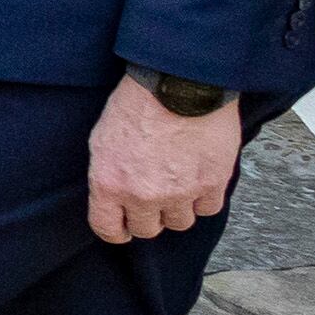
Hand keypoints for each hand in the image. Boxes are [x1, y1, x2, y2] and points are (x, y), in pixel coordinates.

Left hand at [88, 74, 242, 244]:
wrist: (179, 83)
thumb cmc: (139, 103)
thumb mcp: (102, 139)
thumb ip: (108, 174)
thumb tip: (113, 195)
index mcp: (109, 184)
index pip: (108, 228)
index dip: (116, 231)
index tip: (122, 229)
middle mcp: (143, 195)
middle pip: (147, 229)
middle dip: (148, 217)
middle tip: (153, 201)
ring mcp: (179, 193)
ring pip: (179, 222)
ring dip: (178, 208)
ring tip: (178, 185)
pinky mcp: (211, 184)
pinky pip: (207, 209)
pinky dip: (204, 199)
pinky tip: (199, 181)